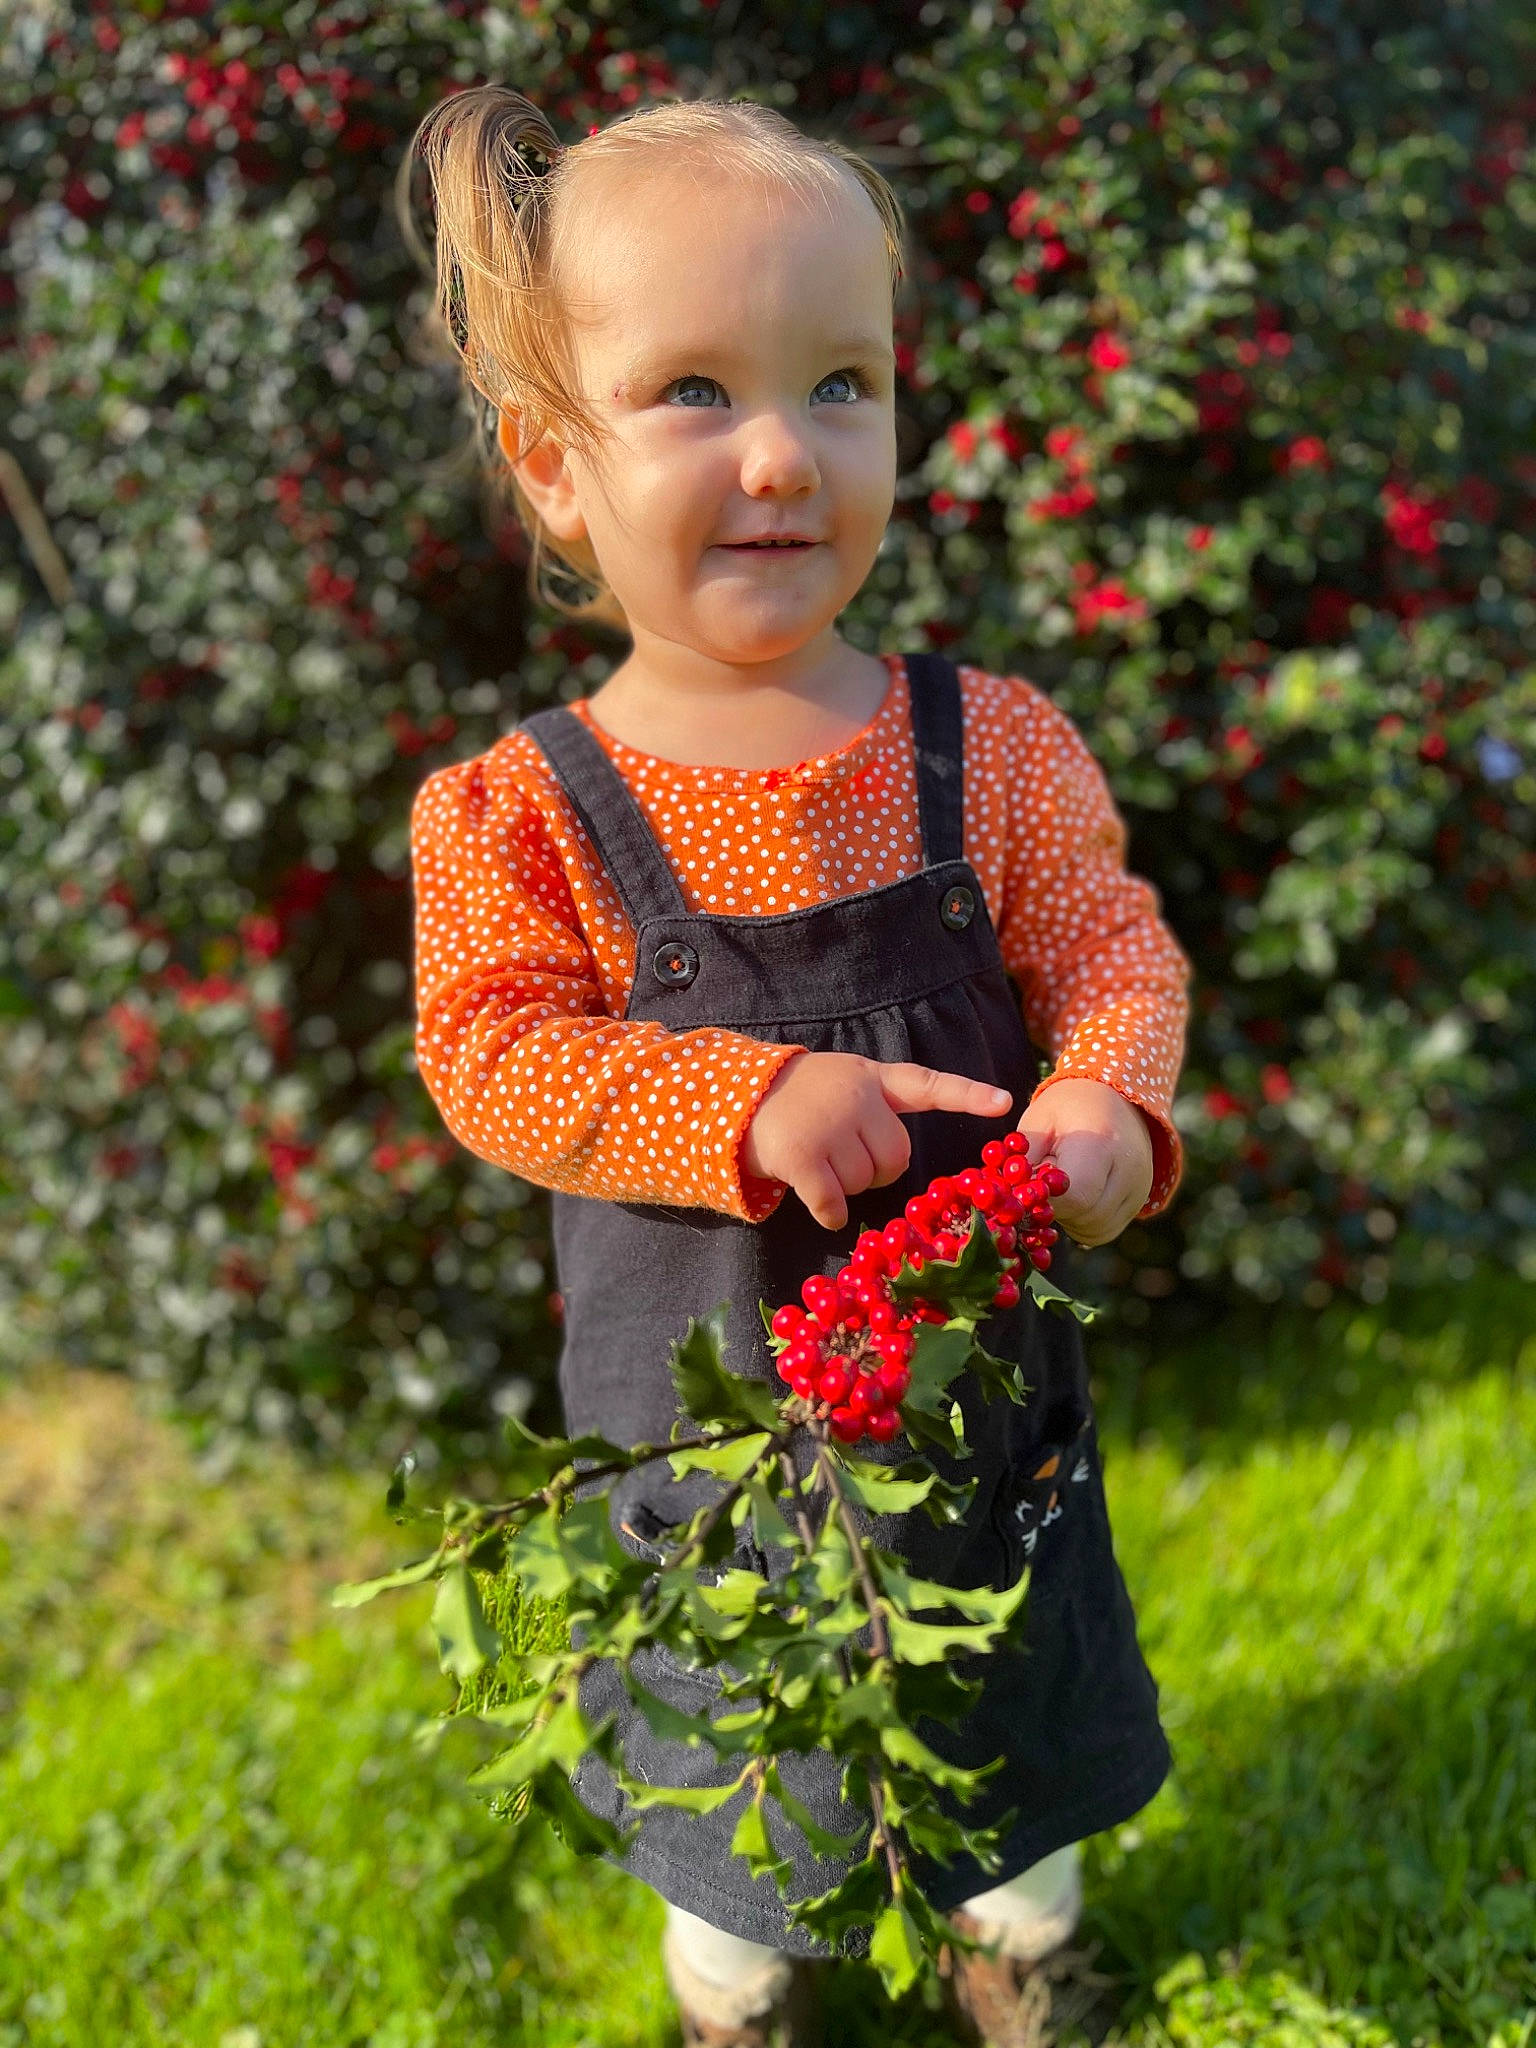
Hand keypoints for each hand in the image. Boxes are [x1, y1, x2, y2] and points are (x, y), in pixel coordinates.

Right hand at [741, 1052, 1012, 1230]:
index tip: (1004, 1102)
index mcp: (872, 1078)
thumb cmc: (800, 1099)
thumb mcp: (843, 1080)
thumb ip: (877, 1107)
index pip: (928, 1084)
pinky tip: (821, 1204)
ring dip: (847, 1187)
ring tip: (820, 1162)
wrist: (738, 1100)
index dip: (968, 1095)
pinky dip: (830, 1213)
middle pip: (898, 1157)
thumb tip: (897, 1163)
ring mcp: (828, 1126)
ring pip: (866, 1183)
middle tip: (846, 1158)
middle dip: (877, 1169)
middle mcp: (855, 1098)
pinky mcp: (803, 1156)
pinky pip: (834, 1204)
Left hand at [1016, 1079, 1154, 1248]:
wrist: (1113, 1094)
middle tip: (1042, 1185)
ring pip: (1096, 1230)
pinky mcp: (1141, 1200)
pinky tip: (1075, 1197)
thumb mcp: (1038, 1122)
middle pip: (1086, 1217)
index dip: (1045, 1201)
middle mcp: (1130, 1170)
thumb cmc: (1067, 1106)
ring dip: (1069, 1219)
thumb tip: (1006, 1199)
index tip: (1028, 1188)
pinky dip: (1084, 1222)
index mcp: (1102, 1143)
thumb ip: (1023, 1162)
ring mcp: (1140, 1188)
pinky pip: (1105, 1229)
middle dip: (1055, 1211)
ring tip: (1061, 1187)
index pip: (1075, 1196)